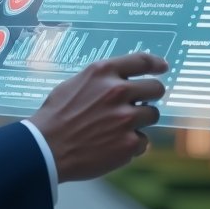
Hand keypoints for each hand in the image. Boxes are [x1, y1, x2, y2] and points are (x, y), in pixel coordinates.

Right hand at [27, 52, 166, 181]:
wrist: (46, 147)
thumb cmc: (56, 115)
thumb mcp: (75, 84)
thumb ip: (101, 81)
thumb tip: (122, 82)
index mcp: (103, 72)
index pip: (141, 61)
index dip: (156, 63)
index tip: (162, 67)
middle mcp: (118, 91)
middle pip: (156, 88)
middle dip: (151, 95)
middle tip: (141, 103)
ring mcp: (126, 118)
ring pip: (152, 115)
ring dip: (140, 121)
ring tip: (118, 128)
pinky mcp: (129, 143)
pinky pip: (143, 141)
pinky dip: (132, 144)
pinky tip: (112, 145)